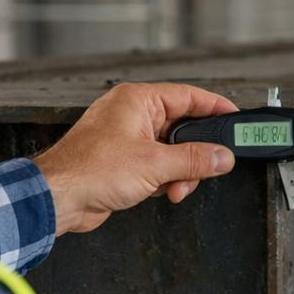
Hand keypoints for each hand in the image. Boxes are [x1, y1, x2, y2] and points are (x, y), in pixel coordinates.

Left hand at [33, 82, 237, 233]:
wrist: (58, 197)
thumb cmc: (90, 170)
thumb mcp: (154, 164)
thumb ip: (194, 159)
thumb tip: (222, 156)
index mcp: (138, 100)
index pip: (189, 96)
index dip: (215, 108)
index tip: (235, 118)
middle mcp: (132, 114)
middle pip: (182, 128)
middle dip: (195, 154)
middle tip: (208, 167)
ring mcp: (127, 138)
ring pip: (171, 151)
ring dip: (180, 173)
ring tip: (175, 188)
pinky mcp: (123, 161)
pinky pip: (157, 166)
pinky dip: (165, 180)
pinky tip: (162, 192)